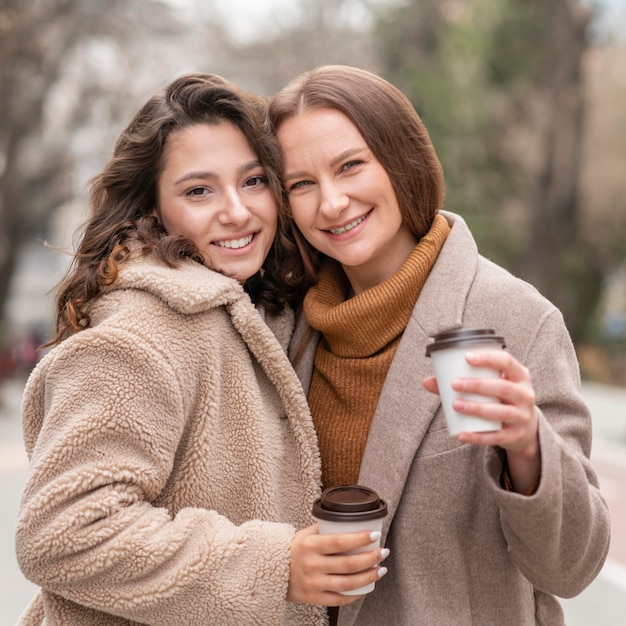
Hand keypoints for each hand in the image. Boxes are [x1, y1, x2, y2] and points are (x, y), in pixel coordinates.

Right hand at [287, 524, 388, 605]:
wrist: (270, 571)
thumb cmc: (292, 548)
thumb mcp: (305, 534)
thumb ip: (325, 529)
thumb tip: (350, 521)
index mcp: (310, 546)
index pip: (339, 542)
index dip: (359, 539)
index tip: (375, 534)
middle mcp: (312, 565)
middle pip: (348, 564)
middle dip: (371, 558)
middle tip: (383, 551)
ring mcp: (313, 583)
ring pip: (347, 584)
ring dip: (368, 577)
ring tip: (381, 569)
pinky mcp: (314, 598)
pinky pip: (339, 599)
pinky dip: (355, 594)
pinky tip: (366, 587)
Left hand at [423, 349, 539, 493]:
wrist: (524, 427)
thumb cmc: (500, 398)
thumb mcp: (489, 386)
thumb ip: (460, 382)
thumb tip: (427, 382)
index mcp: (520, 375)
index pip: (507, 362)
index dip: (488, 358)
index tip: (467, 357)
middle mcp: (525, 394)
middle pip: (503, 387)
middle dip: (478, 385)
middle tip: (454, 383)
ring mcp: (523, 416)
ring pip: (501, 412)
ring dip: (477, 408)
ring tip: (455, 404)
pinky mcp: (516, 435)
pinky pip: (497, 437)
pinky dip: (478, 436)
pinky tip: (461, 434)